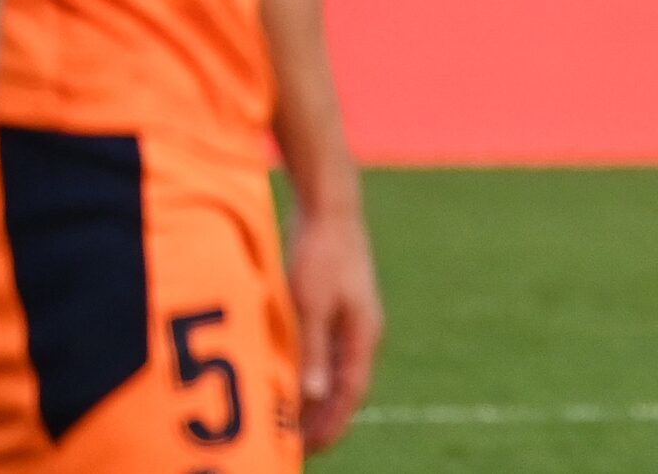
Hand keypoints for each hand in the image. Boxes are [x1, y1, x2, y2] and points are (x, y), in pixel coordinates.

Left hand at [288, 208, 383, 453]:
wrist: (331, 206)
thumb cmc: (321, 253)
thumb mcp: (310, 303)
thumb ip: (313, 349)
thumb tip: (314, 396)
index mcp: (362, 334)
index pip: (351, 393)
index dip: (333, 425)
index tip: (313, 450)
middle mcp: (362, 331)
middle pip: (347, 387)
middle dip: (326, 420)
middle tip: (299, 448)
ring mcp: (352, 318)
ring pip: (338, 371)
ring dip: (320, 399)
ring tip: (295, 424)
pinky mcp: (339, 306)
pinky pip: (330, 353)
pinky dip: (316, 374)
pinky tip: (296, 381)